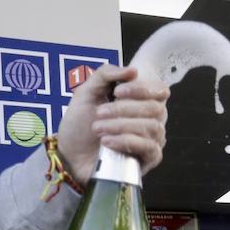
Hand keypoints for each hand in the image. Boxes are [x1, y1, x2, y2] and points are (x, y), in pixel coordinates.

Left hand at [58, 65, 169, 185]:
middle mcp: (151, 119)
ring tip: (98, 129)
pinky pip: (149, 148)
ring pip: (152, 127)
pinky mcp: (148, 159)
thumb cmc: (80, 125)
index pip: (160, 91)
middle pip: (155, 108)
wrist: (69, 155)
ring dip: (121, 125)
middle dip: (124, 109)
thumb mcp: (86, 92)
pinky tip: (108, 142)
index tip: (118, 92)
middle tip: (99, 113)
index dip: (143, 89)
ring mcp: (152, 140)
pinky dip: (126, 141)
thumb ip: (106, 75)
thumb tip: (133, 70)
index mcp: (140, 101)